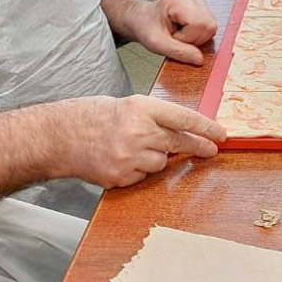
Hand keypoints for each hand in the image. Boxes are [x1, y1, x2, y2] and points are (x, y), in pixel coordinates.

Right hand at [55, 95, 225, 188]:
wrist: (60, 136)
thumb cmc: (95, 116)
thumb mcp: (129, 106)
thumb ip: (155, 118)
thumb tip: (185, 131)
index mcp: (141, 108)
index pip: (183, 118)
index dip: (205, 127)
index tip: (221, 134)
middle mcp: (137, 131)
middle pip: (178, 143)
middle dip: (198, 147)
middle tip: (211, 150)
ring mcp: (128, 157)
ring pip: (161, 162)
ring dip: (157, 157)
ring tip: (135, 147)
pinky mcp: (119, 176)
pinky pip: (142, 176)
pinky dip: (138, 170)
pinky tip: (121, 159)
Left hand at [111, 0, 217, 64]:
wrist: (142, 17)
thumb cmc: (146, 26)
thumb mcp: (157, 44)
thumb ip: (178, 52)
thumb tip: (200, 59)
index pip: (200, 25)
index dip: (188, 38)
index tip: (173, 38)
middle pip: (209, 25)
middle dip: (194, 39)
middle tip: (176, 37)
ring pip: (211, 26)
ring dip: (196, 36)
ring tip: (180, 33)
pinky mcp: (202, 3)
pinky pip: (209, 24)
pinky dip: (198, 32)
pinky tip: (185, 29)